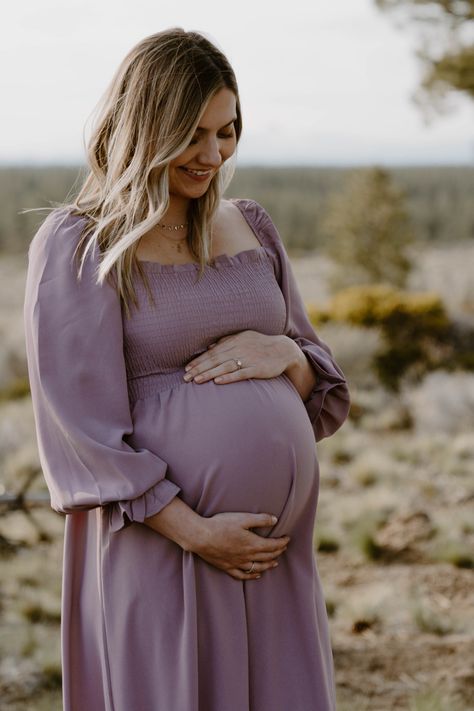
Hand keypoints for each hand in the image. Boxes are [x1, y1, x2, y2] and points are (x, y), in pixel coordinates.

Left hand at [183, 331, 300, 384]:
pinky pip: (241, 373)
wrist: (283, 350)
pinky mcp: (257, 369)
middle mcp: (239, 349)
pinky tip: (218, 382)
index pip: (212, 352)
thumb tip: (209, 347)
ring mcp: (248, 359)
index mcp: (234, 341)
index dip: (199, 360)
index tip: (187, 368)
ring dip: (209, 373)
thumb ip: (226, 342)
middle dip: (199, 368)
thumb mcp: (244, 338)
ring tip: (197, 380)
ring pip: (225, 366)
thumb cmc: (260, 344)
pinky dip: (229, 377)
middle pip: (215, 359)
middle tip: (186, 377)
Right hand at [191, 512, 290, 580]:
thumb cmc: (221, 525)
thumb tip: (275, 520)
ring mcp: (237, 563)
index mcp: (253, 544)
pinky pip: (243, 575)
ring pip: (258, 567)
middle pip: (267, 556)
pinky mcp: (227, 567)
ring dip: (268, 565)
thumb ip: (260, 519)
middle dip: (278, 552)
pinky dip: (252, 576)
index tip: (287, 538)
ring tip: (275, 563)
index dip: (282, 542)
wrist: (201, 537)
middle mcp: (247, 556)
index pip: (273, 545)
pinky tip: (256, 575)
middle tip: (283, 548)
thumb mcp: (242, 518)